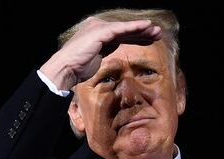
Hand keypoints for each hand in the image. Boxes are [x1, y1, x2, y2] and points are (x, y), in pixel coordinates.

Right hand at [40, 17, 161, 89]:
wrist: (66, 68)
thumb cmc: (78, 66)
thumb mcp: (95, 55)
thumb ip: (105, 48)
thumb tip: (114, 47)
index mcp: (97, 31)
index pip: (120, 33)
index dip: (136, 36)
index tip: (149, 39)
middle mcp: (98, 26)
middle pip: (124, 30)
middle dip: (141, 32)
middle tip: (157, 34)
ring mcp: (99, 27)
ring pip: (125, 28)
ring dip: (142, 29)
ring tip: (157, 31)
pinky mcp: (101, 31)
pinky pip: (121, 29)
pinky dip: (134, 27)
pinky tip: (146, 26)